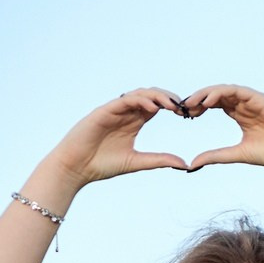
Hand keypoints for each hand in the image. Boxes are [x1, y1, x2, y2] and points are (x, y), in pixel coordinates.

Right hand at [41, 89, 192, 190]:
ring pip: (139, 94)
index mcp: (134, 122)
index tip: (187, 114)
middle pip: (150, 96)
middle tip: (184, 107)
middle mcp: (125, 113)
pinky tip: (154, 108)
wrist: (76, 168)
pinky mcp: (103, 111)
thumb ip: (159, 160)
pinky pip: (124, 100)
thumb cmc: (102, 165)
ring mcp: (114, 110)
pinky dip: (140, 101)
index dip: (172, 107)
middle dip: (169, 98)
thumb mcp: (137, 161)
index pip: (156, 107)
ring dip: (157, 96)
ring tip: (173, 105)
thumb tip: (185, 164)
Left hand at [183, 86, 263, 172]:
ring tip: (191, 102)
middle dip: (198, 99)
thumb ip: (216, 156)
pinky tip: (208, 101)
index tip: (185, 116)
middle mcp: (245, 104)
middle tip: (182, 107)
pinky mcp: (260, 99)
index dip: (198, 107)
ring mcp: (253, 100)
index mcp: (241, 115)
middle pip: (216, 95)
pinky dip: (220, 93)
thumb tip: (193, 163)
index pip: (214, 104)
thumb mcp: (237, 154)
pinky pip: (236, 90)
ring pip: (223, 90)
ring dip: (206, 94)